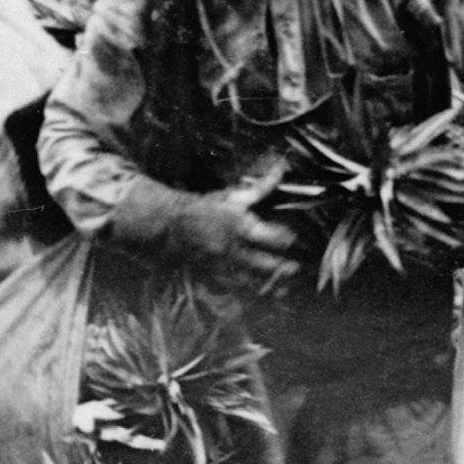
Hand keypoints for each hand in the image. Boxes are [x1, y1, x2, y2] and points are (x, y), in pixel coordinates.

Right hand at [114, 181, 301, 292]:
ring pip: (254, 284)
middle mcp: (234, 248)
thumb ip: (261, 186)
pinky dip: (249, 296)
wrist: (169, 224)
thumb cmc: (204, 206)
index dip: (286, 239)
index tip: (290, 238)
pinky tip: (261, 297)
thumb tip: (282, 167)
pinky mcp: (214, 278)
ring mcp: (223, 266)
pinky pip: (235, 293)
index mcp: (240, 225)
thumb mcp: (232, 195)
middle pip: (268, 265)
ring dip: (271, 287)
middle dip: (284, 269)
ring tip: (283, 289)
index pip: (275, 237)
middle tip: (294, 269)